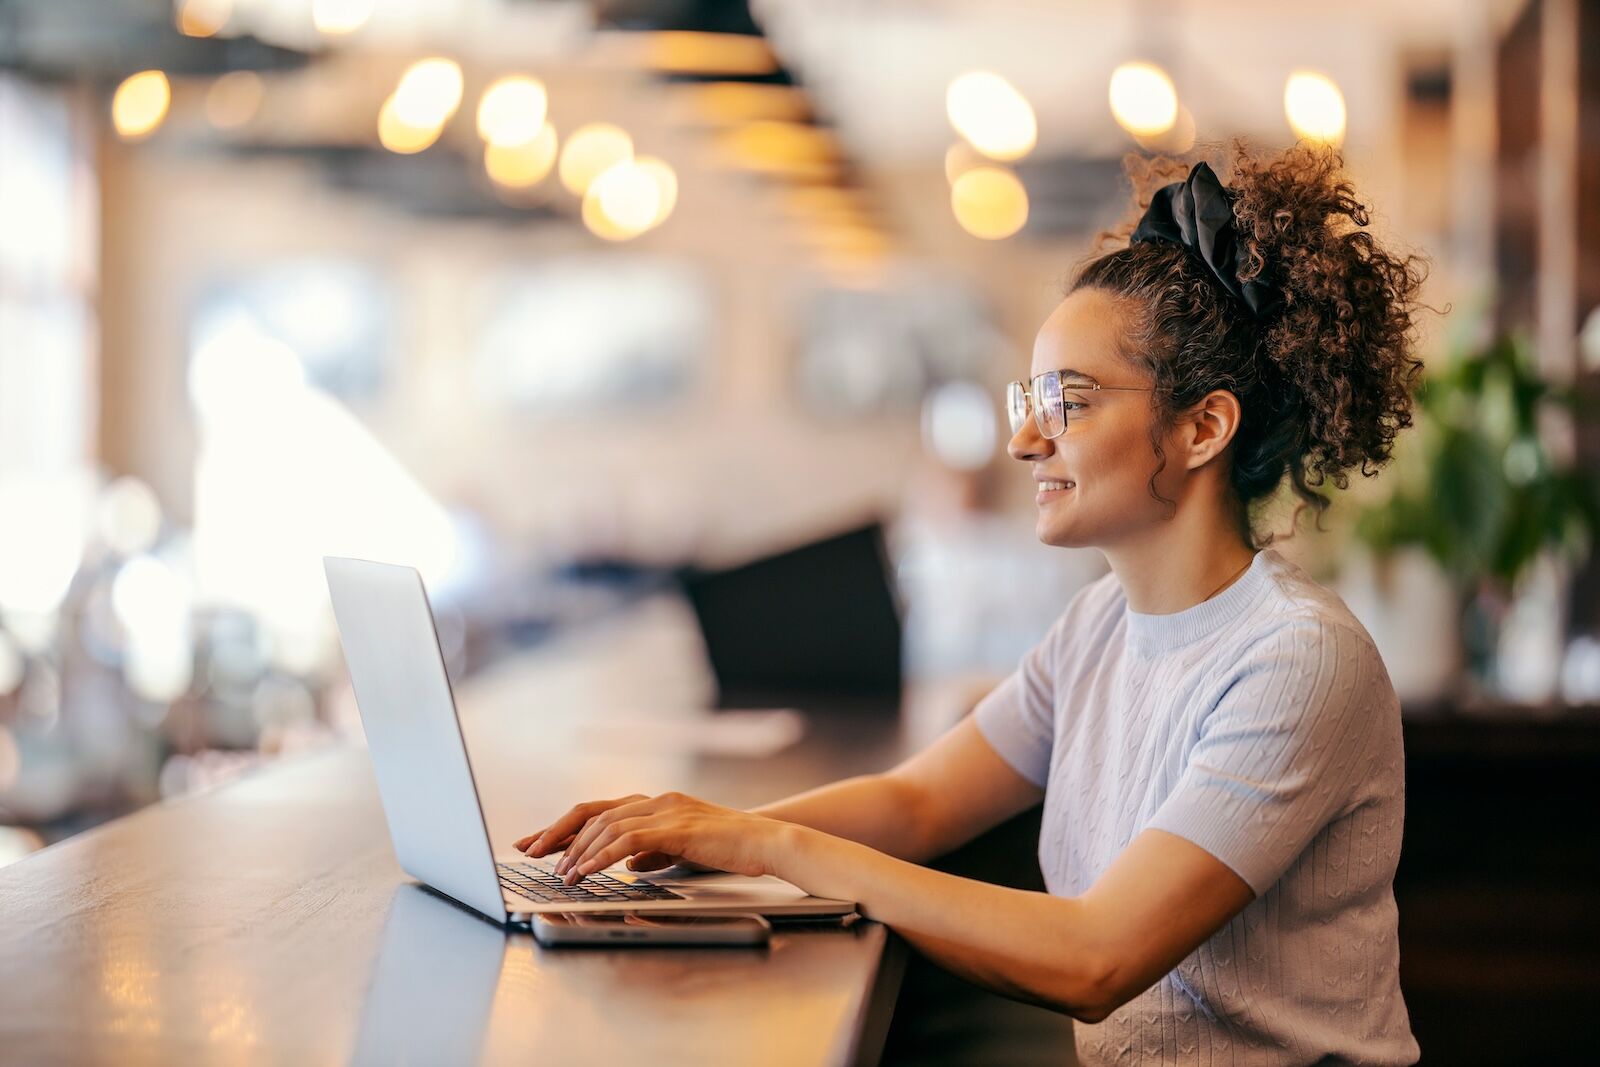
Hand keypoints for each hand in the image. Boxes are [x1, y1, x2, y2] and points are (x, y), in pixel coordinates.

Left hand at [513, 791, 789, 883]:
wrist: (765, 841)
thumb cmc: (728, 848)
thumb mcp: (681, 850)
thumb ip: (652, 853)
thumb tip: (628, 866)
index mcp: (654, 803)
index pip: (597, 810)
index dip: (562, 826)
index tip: (535, 842)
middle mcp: (655, 800)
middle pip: (591, 812)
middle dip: (557, 834)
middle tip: (531, 854)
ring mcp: (665, 810)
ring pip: (606, 825)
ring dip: (578, 851)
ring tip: (562, 874)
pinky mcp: (676, 827)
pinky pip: (629, 840)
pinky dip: (602, 855)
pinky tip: (587, 870)